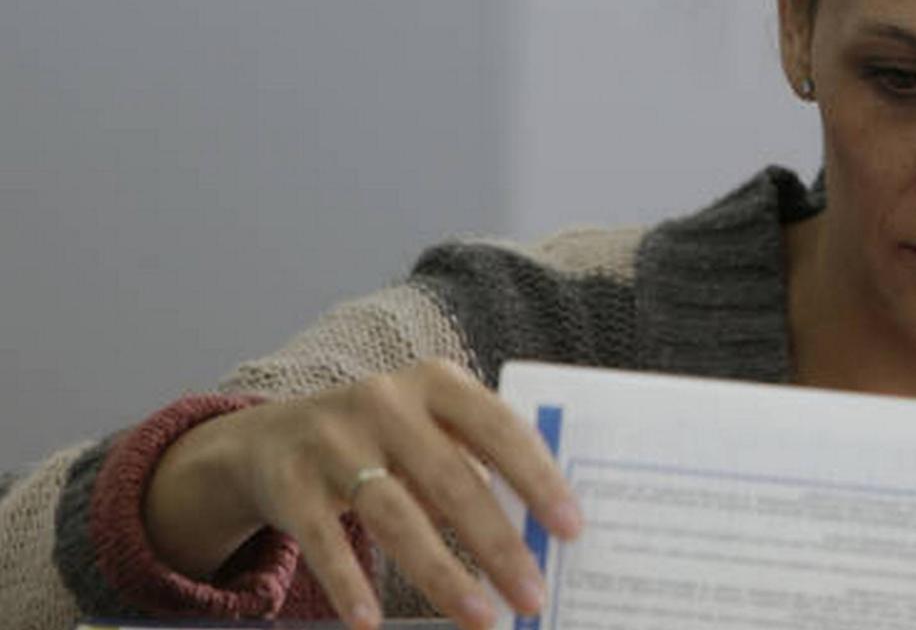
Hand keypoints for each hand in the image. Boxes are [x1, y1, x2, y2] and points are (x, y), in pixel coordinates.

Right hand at [144, 359, 582, 629]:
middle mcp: (386, 402)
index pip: (500, 428)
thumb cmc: (382, 441)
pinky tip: (372, 622)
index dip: (538, 478)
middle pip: (453, 480)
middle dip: (499, 544)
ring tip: (482, 618)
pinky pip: (324, 541)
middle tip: (534, 594)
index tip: (571, 528)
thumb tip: (539, 537)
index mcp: (437, 383)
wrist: (271, 438)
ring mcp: (334, 441)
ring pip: (396, 515)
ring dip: (443, 574)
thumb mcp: (429, 431)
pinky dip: (349, 583)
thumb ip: (476, 466)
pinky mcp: (291, 483)